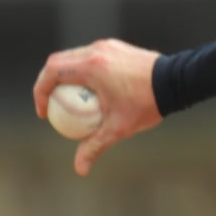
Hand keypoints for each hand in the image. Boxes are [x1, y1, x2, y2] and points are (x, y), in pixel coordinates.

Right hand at [33, 38, 162, 176]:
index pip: (51, 71)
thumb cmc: (147, 103)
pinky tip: (88, 92)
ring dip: (65, 76)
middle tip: (49, 105)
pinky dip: (82, 71)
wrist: (176, 81)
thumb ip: (95, 146)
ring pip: (74, 57)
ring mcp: (107, 46)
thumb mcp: (119, 127)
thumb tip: (79, 169)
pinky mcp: (116, 47)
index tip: (44, 112)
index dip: (40, 91)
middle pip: (58, 62)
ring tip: (66, 99)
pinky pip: (90, 57)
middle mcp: (96, 50)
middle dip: (47, 82)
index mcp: (92, 66)